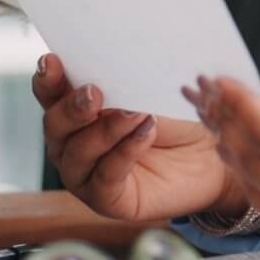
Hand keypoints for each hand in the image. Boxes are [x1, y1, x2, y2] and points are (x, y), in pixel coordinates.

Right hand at [35, 54, 234, 222]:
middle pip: (55, 125)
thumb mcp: (152, 90)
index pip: (50, 94)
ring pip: (77, 153)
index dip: (47, 79)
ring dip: (106, 129)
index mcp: (76, 110)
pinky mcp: (107, 199)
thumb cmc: (178, 115)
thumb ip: (126, 82)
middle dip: (72, 108)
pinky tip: (146, 133)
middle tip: (95, 93)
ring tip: (137, 113)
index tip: (52, 61)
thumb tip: (114, 65)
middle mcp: (72, 143)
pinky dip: (124, 152)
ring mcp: (86, 174)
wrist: (211, 153)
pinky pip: (106, 177)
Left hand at [188, 76, 259, 258]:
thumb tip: (247, 101)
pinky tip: (249, 152)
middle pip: (252, 166)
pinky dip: (257, 180)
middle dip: (228, 125)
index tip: (221, 80)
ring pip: (254, 192)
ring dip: (235, 154)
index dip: (238, 105)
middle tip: (210, 94)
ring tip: (221, 118)